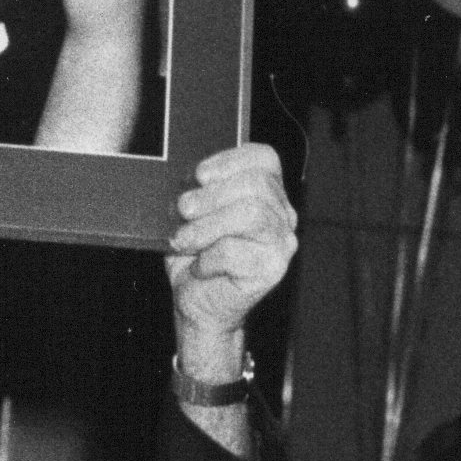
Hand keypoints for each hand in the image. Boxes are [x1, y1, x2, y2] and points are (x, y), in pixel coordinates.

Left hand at [165, 142, 295, 355]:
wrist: (197, 301)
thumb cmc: (195, 255)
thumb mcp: (190, 216)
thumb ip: (193, 192)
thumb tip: (179, 180)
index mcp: (265, 193)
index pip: (263, 159)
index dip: (229, 160)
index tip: (199, 175)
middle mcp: (281, 214)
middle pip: (256, 185)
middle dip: (211, 195)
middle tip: (183, 210)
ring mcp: (281, 242)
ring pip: (251, 214)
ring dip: (207, 226)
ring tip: (183, 241)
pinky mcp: (272, 270)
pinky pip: (237, 252)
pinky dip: (208, 259)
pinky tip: (200, 267)